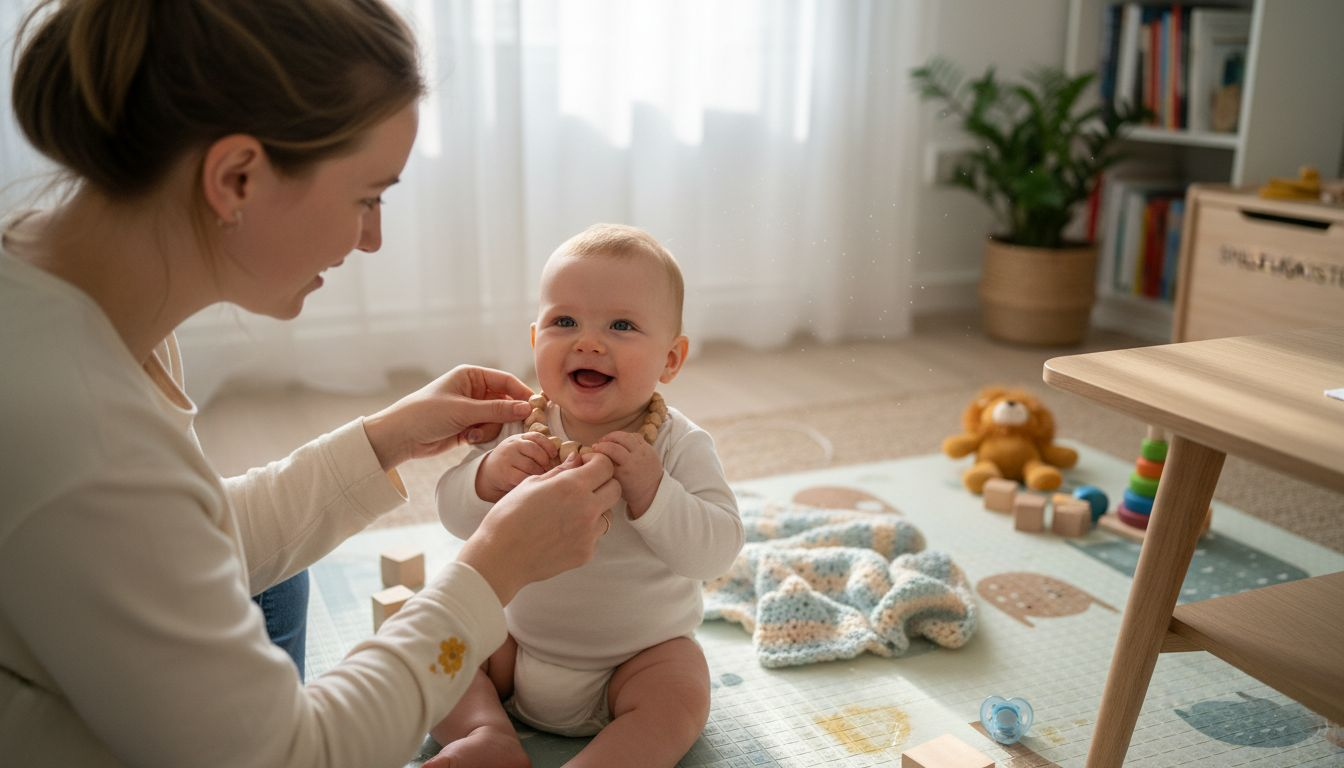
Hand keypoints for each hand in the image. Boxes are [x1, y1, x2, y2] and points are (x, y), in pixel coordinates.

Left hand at [362, 366, 533, 470]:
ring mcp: (471, 410)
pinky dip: (482, 437)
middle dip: (506, 416)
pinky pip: (488, 432)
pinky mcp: (468, 428)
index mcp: (471, 376)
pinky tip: (467, 440)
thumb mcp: (464, 410)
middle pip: (505, 402)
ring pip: (498, 420)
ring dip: (489, 430)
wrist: (400, 436)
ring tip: (472, 434)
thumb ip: (497, 410)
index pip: (506, 381)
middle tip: (513, 428)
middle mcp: (474, 391)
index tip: (535, 408)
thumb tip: (527, 408)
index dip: (522, 394)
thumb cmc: (426, 413)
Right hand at [458, 453, 620, 604]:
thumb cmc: (509, 517)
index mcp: (572, 487)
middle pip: (615, 488)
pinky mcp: (586, 553)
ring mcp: (589, 534)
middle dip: (603, 483)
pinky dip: (584, 531)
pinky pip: (594, 535)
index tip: (585, 465)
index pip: (606, 466)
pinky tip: (561, 532)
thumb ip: (560, 471)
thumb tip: (577, 460)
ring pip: (607, 513)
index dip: (597, 462)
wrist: (500, 558)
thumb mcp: (531, 484)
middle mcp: (587, 509)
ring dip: (595, 508)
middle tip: (583, 486)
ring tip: (568, 513)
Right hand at [476, 432, 559, 502]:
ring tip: (541, 477)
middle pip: (535, 451)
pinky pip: (524, 477)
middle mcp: (512, 445)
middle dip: (545, 462)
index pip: (536, 436)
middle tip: (548, 470)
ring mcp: (507, 458)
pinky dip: (531, 481)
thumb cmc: (512, 462)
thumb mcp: (522, 449)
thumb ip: (538, 449)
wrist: (488, 472)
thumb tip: (568, 456)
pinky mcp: (505, 473)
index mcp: (519, 438)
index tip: (554, 455)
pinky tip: (532, 483)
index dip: (549, 446)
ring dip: (540, 473)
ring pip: (531, 466)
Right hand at [591, 430, 662, 518]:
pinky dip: (625, 436)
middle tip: (599, 443)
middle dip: (606, 439)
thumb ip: (604, 469)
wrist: (652, 491)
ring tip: (607, 440)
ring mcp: (645, 452)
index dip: (600, 447)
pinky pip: (635, 436)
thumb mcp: (615, 482)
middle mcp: (636, 458)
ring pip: (627, 435)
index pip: (610, 451)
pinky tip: (619, 441)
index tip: (593, 448)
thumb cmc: (629, 489)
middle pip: (619, 441)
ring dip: (615, 436)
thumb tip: (589, 455)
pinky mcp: (650, 448)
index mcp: (627, 469)